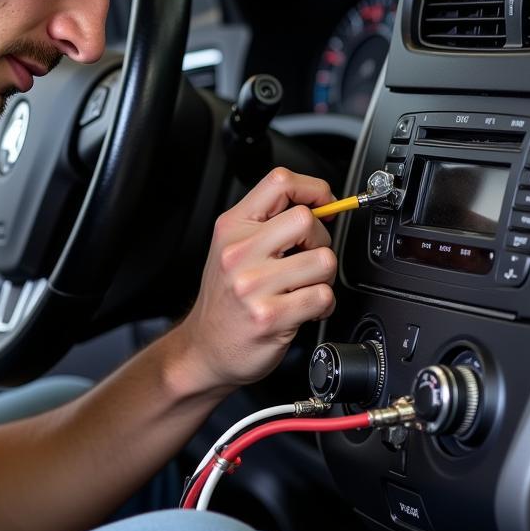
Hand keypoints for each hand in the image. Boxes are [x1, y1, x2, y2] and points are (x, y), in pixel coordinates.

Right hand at [175, 167, 336, 393]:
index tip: (325, 204)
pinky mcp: (270, 317)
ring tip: (304, 286)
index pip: (280, 182)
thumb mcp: (232, 247)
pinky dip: (323, 304)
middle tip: (309, 255)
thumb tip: (319, 205)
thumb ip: (267, 222)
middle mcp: (239, 252)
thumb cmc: (225, 298)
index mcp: (232, 227)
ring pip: (323, 260)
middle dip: (321, 239)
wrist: (204, 348)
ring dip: (324, 277)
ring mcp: (253, 285)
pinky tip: (304, 308)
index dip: (314, 189)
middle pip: (306, 219)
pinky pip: (322, 297)